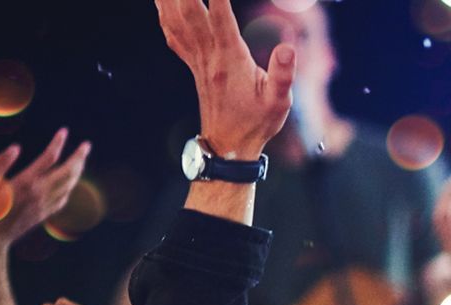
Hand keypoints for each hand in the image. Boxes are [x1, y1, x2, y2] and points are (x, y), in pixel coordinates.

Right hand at [0, 131, 89, 257]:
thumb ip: (1, 163)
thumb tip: (16, 148)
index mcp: (27, 182)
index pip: (49, 158)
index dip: (58, 143)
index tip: (64, 131)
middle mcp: (40, 194)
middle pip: (69, 173)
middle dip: (79, 157)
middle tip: (86, 145)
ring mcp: (45, 205)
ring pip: (70, 186)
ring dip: (78, 171)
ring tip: (80, 159)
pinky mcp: (45, 214)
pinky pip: (64, 198)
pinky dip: (71, 187)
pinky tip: (70, 183)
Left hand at [155, 0, 295, 161]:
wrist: (229, 144)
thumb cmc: (257, 122)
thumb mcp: (280, 102)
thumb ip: (283, 74)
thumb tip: (288, 46)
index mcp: (230, 60)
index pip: (219, 17)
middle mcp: (208, 55)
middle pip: (188, 11)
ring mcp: (196, 58)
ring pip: (174, 18)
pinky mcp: (192, 63)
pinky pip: (171, 31)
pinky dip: (164, 11)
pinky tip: (163, 0)